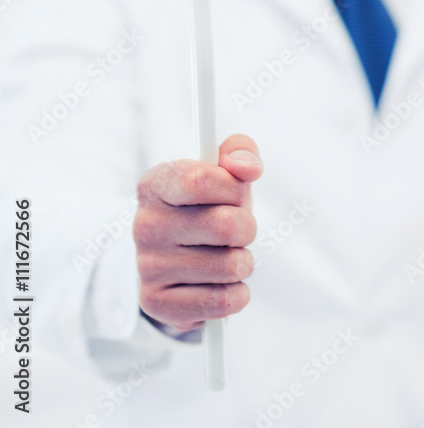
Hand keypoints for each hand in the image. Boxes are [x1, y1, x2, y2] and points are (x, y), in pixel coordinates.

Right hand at [133, 134, 262, 333]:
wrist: (173, 258)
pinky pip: (221, 301)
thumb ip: (240, 152)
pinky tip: (222, 284)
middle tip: (237, 230)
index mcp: (155, 184)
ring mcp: (147, 266)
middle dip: (247, 228)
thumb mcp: (223, 173)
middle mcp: (145, 224)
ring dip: (242, 262)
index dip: (232, 188)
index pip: (200, 180)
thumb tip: (248, 167)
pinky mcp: (156, 303)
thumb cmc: (207, 207)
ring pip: (229, 266)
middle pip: (227, 226)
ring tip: (227, 257)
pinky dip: (236, 294)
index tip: (235, 192)